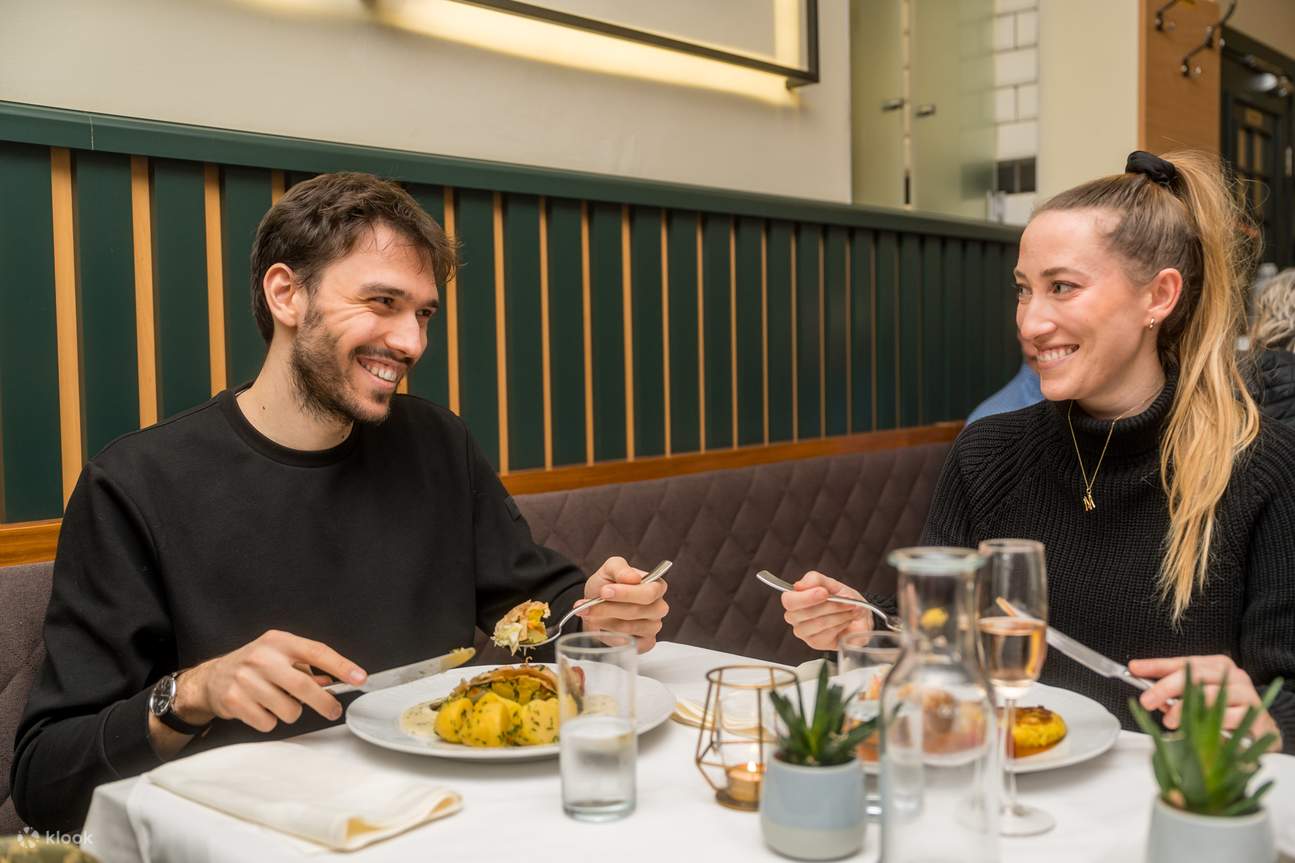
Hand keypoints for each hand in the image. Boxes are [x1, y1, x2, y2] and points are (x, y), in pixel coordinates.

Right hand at [177, 630, 366, 732]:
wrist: (211, 678)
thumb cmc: (254, 666)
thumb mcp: (279, 656)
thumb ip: (306, 667)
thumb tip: (334, 682)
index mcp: (279, 641)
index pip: (317, 651)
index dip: (341, 665)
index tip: (359, 677)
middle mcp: (262, 657)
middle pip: (304, 686)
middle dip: (325, 703)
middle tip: (333, 710)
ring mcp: (246, 679)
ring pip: (288, 709)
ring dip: (290, 712)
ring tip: (278, 702)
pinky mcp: (234, 700)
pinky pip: (268, 722)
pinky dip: (270, 721)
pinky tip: (260, 709)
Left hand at [576, 557, 668, 652]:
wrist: (595, 605)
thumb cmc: (606, 585)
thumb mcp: (609, 569)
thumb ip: (620, 569)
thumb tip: (633, 578)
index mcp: (656, 586)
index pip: (649, 592)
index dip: (626, 593)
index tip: (604, 591)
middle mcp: (658, 607)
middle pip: (638, 611)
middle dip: (610, 608)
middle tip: (589, 605)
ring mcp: (653, 626)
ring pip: (630, 628)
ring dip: (605, 621)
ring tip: (590, 614)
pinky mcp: (645, 643)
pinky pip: (629, 644)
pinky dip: (611, 636)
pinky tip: (602, 629)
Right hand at [782, 571, 873, 650]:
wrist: (858, 616)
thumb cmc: (842, 598)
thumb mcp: (831, 583)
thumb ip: (814, 579)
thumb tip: (798, 586)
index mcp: (794, 599)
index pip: (789, 600)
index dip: (806, 597)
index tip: (825, 593)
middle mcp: (794, 617)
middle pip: (804, 613)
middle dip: (830, 606)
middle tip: (847, 601)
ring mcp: (803, 632)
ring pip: (818, 623)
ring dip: (839, 615)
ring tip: (850, 609)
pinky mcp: (815, 643)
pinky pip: (827, 634)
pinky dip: (841, 624)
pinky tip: (847, 620)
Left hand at [1130, 655, 1281, 749]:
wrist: (1262, 731)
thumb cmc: (1224, 710)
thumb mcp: (1196, 696)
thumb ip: (1171, 689)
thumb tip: (1139, 675)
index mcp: (1218, 665)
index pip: (1183, 662)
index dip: (1157, 665)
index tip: (1134, 669)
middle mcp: (1234, 676)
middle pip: (1195, 675)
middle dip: (1166, 687)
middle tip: (1147, 700)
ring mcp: (1248, 695)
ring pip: (1212, 696)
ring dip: (1186, 709)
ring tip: (1170, 721)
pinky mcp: (1258, 717)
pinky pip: (1230, 719)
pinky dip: (1211, 725)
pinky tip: (1199, 732)